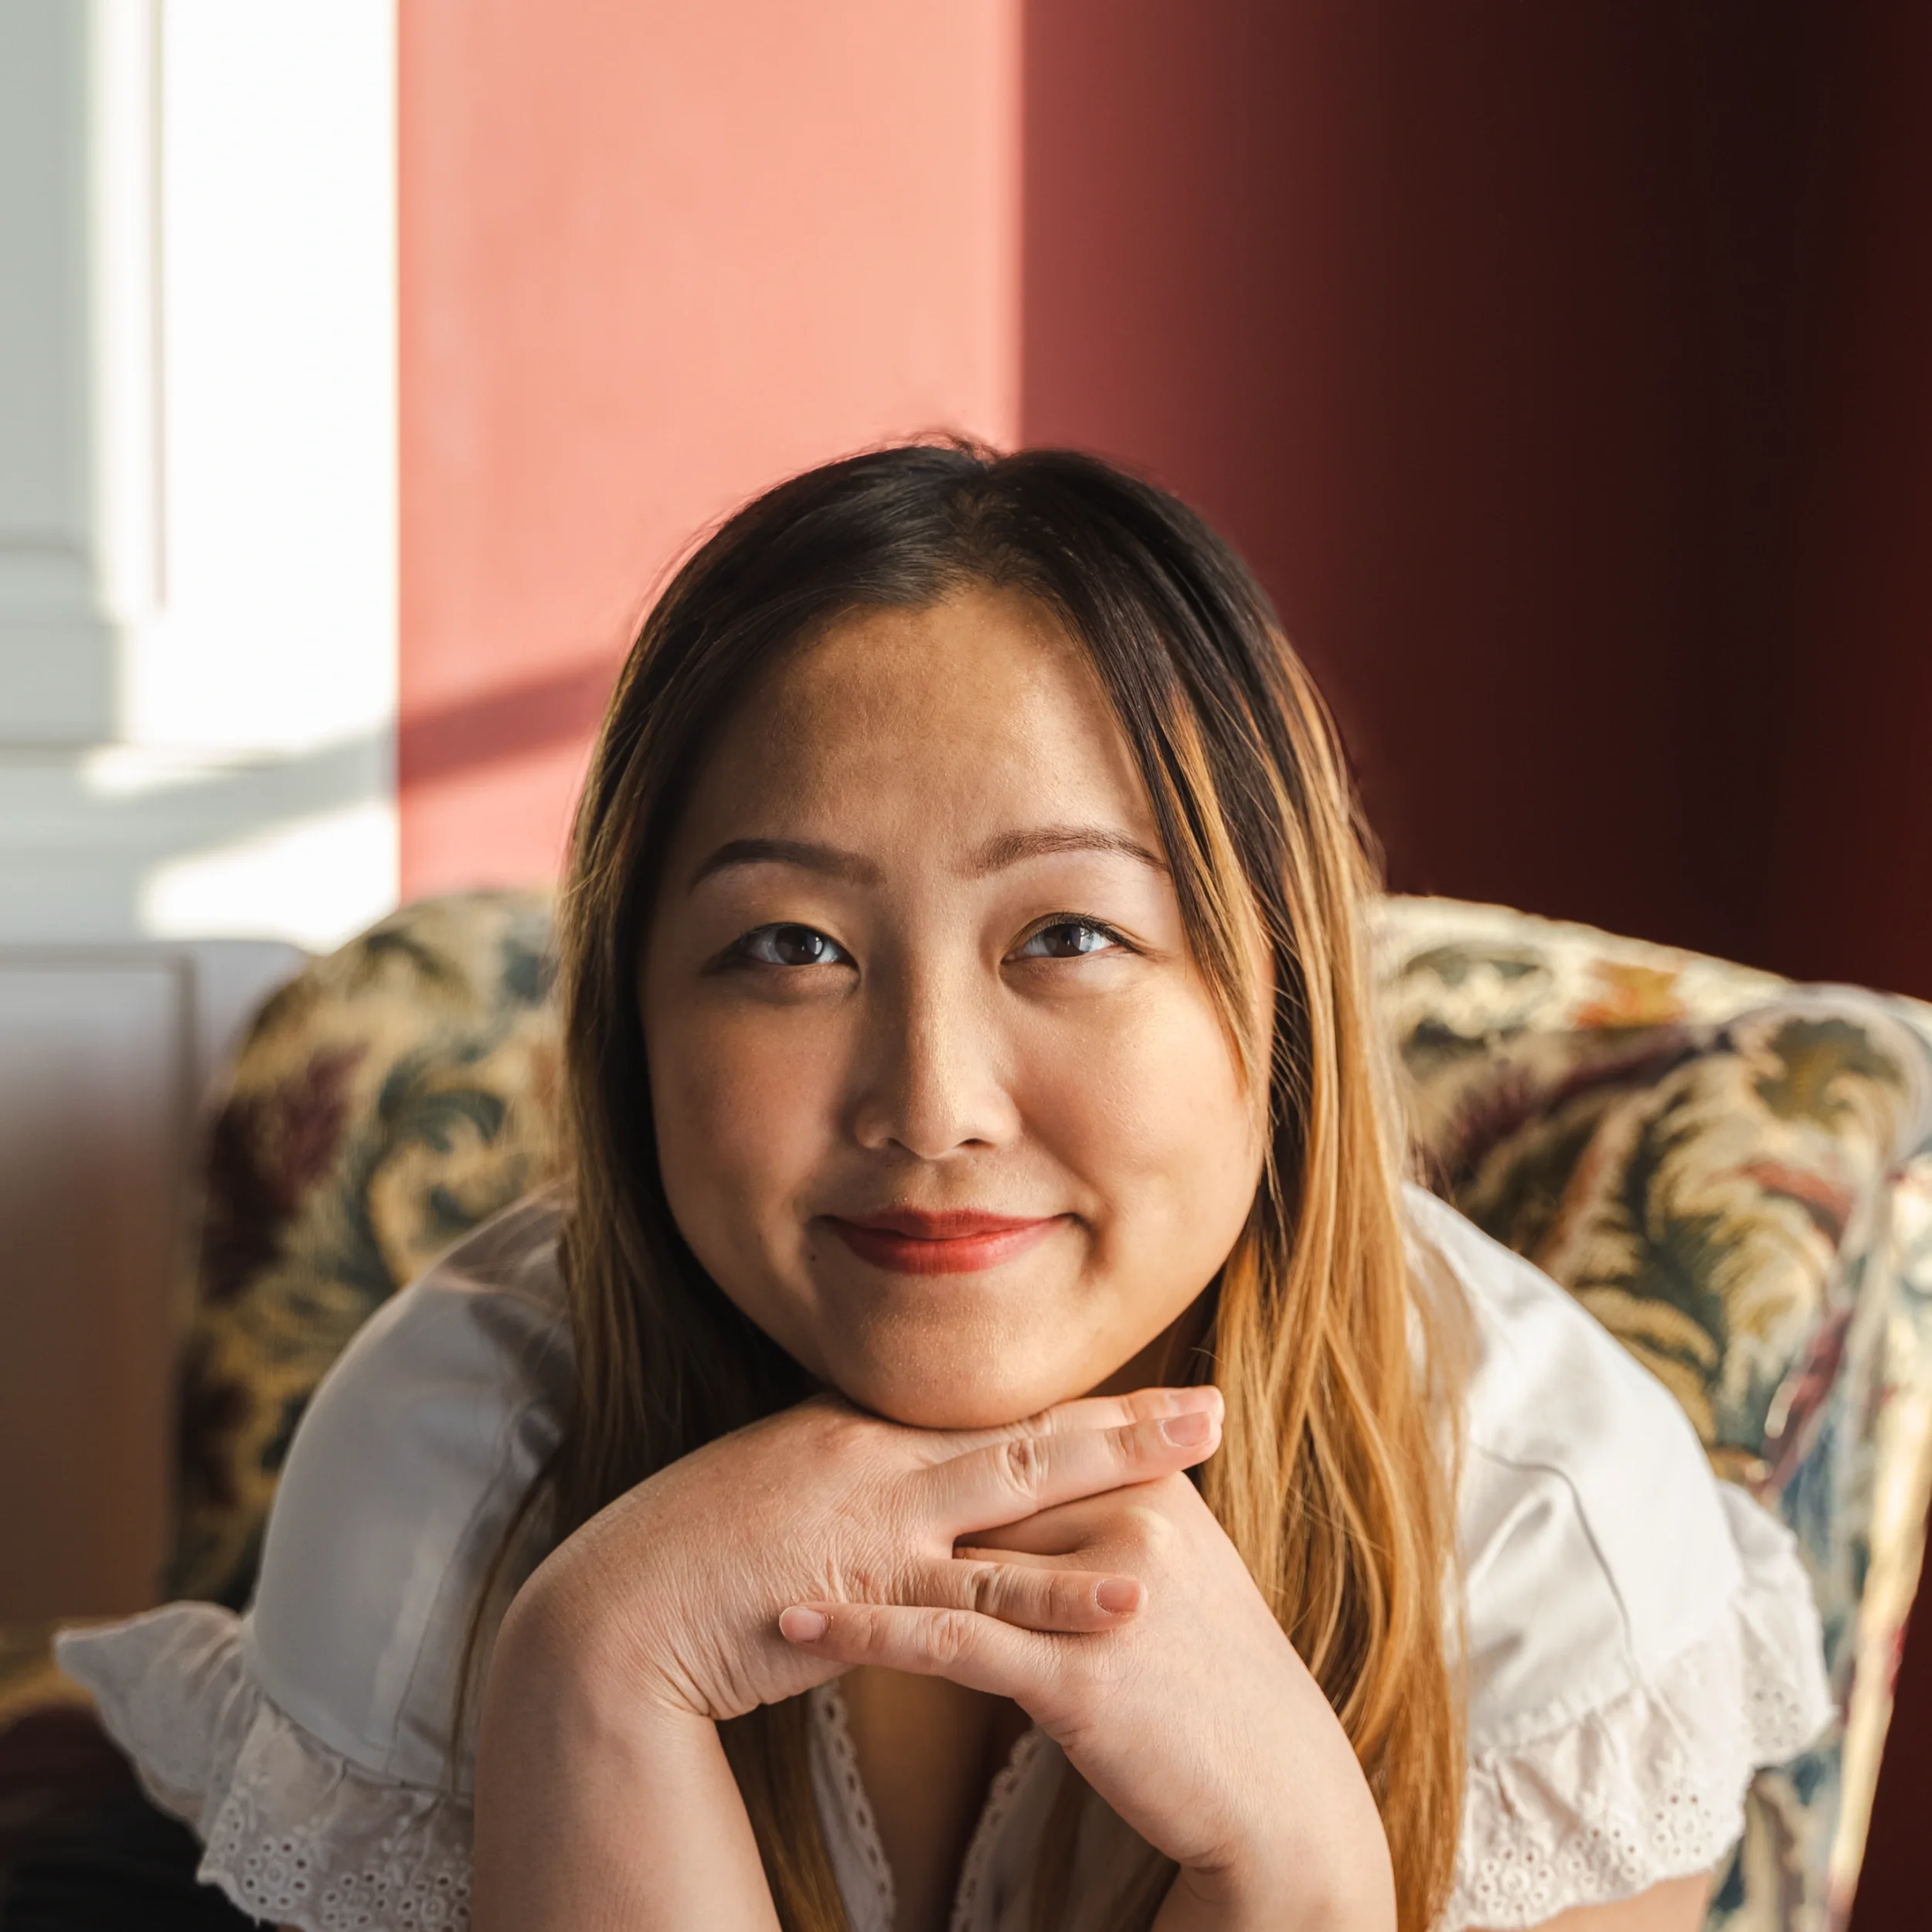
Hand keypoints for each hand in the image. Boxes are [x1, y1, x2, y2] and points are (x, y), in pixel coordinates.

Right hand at [498, 1384, 1223, 1723]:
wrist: (610, 1614)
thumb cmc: (688, 1556)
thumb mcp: (778, 1491)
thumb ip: (850, 1480)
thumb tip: (910, 1484)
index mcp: (860, 1432)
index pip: (987, 1414)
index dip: (1071, 1408)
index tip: (1145, 1400)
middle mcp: (877, 1458)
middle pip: (1022, 1433)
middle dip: (1122, 1422)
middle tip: (1211, 1407)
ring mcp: (874, 1521)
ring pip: (1017, 1493)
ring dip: (1113, 1479)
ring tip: (1200, 1467)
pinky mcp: (865, 1595)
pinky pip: (977, 1599)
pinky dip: (1053, 1597)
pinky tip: (1123, 1598)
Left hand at [776, 1421, 1396, 1931]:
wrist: (1279, 1793)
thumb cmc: (1211, 1683)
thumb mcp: (1164, 1573)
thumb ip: (1099, 1515)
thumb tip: (1017, 1477)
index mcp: (1148, 1485)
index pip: (1023, 1444)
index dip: (933, 1440)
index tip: (845, 1423)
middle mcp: (1131, 1520)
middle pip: (979, 1489)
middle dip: (880, 1481)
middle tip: (782, 1463)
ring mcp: (1105, 1593)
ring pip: (951, 1561)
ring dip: (849, 1559)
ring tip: (759, 1554)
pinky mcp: (1080, 1673)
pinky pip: (949, 1643)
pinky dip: (867, 1634)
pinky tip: (800, 1630)